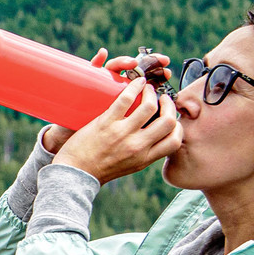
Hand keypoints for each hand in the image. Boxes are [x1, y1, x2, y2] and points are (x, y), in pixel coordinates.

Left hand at [55, 70, 181, 182]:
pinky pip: (125, 99)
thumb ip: (145, 153)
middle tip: (162, 98)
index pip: (175, 141)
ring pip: (149, 106)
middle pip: (168, 121)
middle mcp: (137, 146)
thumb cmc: (101, 169)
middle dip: (168, 105)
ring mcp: (122, 134)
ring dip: (151, 92)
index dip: (178, 126)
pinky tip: (135, 82)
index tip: (170, 117)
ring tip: (147, 88)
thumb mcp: (130, 166)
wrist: (75, 173)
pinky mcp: (106, 123)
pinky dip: (134, 86)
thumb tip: (158, 139)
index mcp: (145, 158)